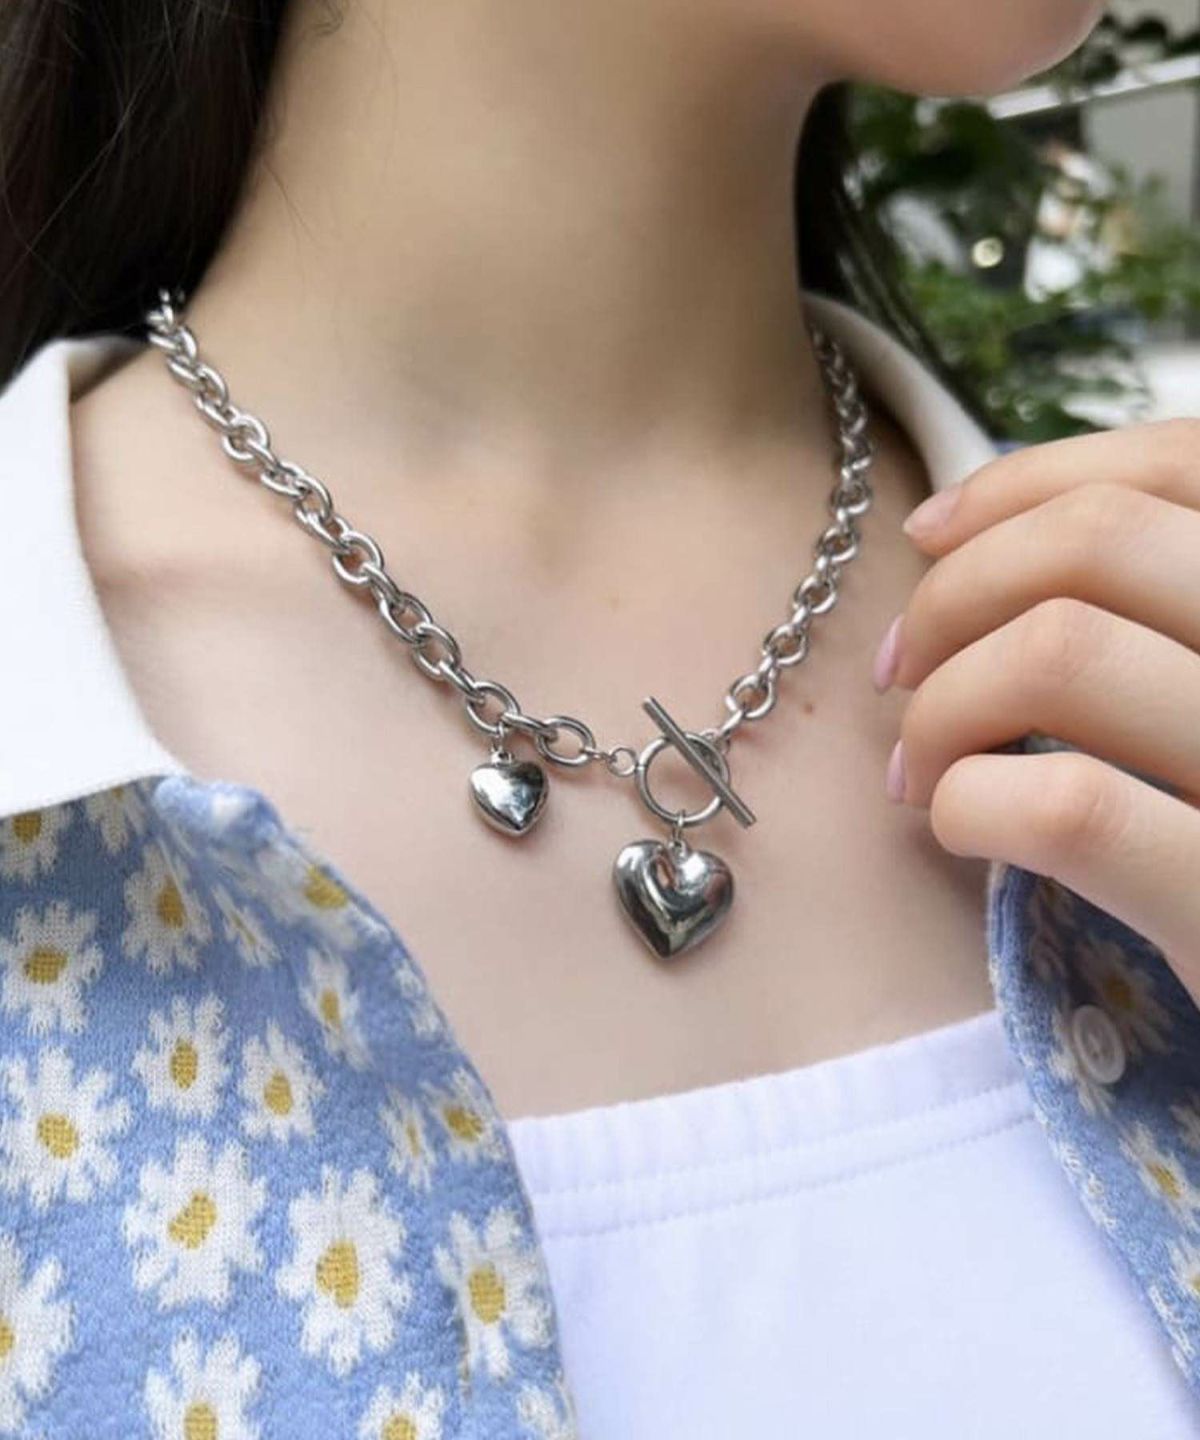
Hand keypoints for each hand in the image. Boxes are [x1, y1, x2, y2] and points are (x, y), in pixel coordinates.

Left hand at [874, 419, 1199, 997]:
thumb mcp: (1199, 699)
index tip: (928, 537)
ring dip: (942, 704)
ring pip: (1061, 652)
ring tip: (920, 768)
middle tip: (901, 673)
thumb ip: (1143, 612)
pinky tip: (964, 830)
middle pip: (1098, 542)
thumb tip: (957, 538)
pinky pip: (1065, 806)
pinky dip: (969, 802)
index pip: (1178, 465)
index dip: (1025, 483)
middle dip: (955, 594)